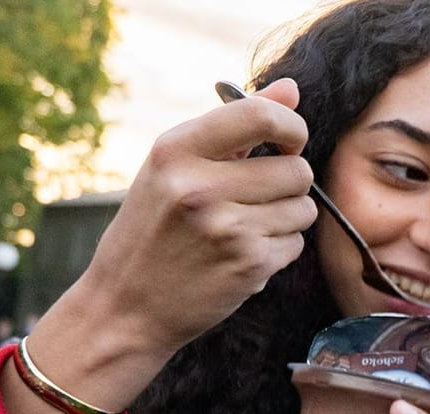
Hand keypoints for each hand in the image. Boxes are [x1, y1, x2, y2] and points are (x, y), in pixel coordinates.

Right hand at [20, 77, 316, 413]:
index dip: (291, 127)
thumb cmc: (151, 231)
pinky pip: (296, 244)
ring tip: (244, 229)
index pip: (261, 116)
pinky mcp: (249, 265)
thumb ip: (234, 127)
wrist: (125, 308)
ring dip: (286, 219)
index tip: (288, 142)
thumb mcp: (174, 169)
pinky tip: (242, 256)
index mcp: (175, 150)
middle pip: (297, 168)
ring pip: (304, 208)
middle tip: (257, 198)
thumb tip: (291, 89)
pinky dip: (279, 250)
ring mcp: (226, 228)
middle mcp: (199, 186)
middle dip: (289, 183)